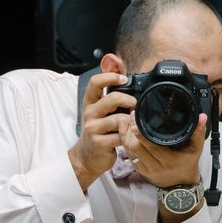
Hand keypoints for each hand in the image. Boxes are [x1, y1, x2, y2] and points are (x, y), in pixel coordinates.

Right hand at [69, 72, 136, 189]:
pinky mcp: (99, 142)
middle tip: (135, 106)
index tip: (124, 79)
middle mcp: (89, 113)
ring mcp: (93, 128)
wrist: (86, 157)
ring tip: (134, 123)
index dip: (110, 77)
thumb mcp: (100, 111)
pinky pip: (121, 136)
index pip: (95, 83)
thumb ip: (109, 93)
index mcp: (89, 102)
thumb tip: (116, 64)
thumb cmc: (97, 131)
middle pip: (112, 99)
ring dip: (131, 120)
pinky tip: (130, 136)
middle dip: (129, 100)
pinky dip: (129, 135)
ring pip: (119, 119)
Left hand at [123, 110, 206, 187]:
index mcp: (169, 161)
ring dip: (126, 136)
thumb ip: (198, 132)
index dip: (142, 136)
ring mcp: (146, 170)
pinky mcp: (140, 170)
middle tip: (132, 116)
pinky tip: (125, 132)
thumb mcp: (196, 149)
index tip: (135, 124)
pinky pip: (129, 155)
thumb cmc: (188, 164)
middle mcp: (156, 167)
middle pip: (137, 149)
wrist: (181, 185)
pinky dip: (125, 143)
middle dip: (131, 132)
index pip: (152, 148)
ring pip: (130, 152)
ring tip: (126, 121)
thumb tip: (202, 117)